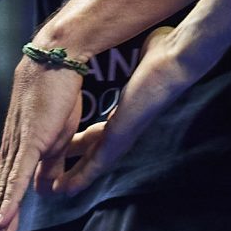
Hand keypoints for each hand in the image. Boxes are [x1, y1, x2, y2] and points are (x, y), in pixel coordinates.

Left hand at [0, 51, 89, 230]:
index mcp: (17, 159)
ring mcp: (17, 151)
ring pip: (3, 198)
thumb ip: (49, 167)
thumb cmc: (56, 97)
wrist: (55, 61)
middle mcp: (10, 158)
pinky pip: (18, 177)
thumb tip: (45, 191)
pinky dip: (9, 201)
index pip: (3, 201)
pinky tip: (2, 221)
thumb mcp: (57, 140)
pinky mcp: (31, 142)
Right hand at [51, 34, 194, 201]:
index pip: (103, 132)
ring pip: (96, 163)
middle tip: (54, 175)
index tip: (67, 145)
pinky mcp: (123, 134)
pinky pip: (99, 160)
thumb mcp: (140, 53)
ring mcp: (126, 133)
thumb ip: (134, 52)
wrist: (176, 59)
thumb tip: (139, 40)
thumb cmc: (164, 52)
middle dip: (76, 163)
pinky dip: (82, 175)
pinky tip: (65, 188)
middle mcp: (127, 126)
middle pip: (97, 151)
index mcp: (129, 111)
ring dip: (76, 176)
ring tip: (55, 190)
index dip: (85, 140)